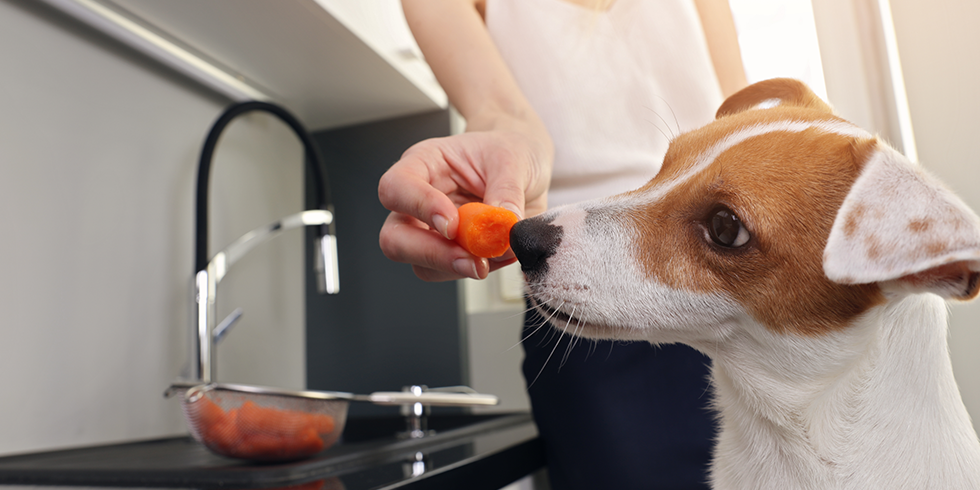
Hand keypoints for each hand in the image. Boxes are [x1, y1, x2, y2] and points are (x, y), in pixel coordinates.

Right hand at [378, 120, 551, 280]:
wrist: (527, 170)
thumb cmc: (509, 153)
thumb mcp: (514, 159)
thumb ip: (507, 192)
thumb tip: (503, 226)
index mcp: (424, 163)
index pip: (396, 187)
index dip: (419, 208)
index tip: (452, 224)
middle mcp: (418, 200)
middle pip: (394, 237)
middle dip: (433, 254)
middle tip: (472, 258)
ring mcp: (430, 231)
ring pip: (421, 264)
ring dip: (459, 267)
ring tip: (497, 253)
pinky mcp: (449, 252)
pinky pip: (449, 272)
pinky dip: (475, 269)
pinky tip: (500, 255)